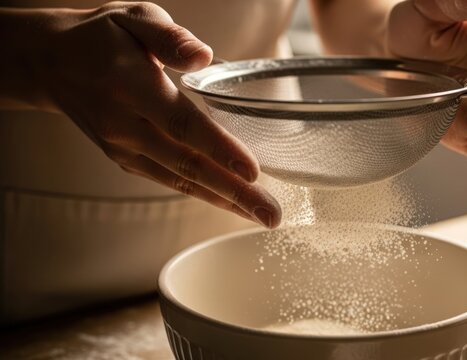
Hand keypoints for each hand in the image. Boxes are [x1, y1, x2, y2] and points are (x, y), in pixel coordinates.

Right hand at [17, 2, 280, 226]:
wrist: (51, 63)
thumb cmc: (102, 37)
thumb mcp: (134, 17)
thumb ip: (170, 38)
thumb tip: (204, 57)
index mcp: (131, 86)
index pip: (182, 123)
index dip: (219, 149)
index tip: (253, 171)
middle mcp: (125, 125)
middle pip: (188, 164)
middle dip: (234, 192)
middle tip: (271, 214)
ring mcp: (123, 147)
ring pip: (180, 180)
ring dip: (224, 201)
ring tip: (262, 217)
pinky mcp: (124, 159)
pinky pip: (169, 180)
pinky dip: (203, 194)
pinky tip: (231, 203)